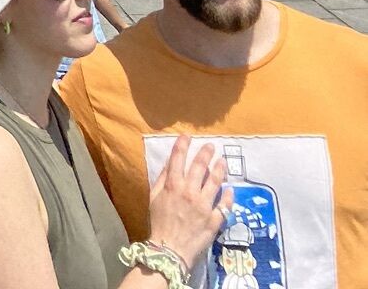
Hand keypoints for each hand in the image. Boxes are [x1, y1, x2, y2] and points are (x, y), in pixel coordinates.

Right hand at [146, 136, 229, 269]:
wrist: (170, 250)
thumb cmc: (159, 222)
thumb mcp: (154, 197)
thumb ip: (163, 178)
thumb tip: (170, 162)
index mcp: (173, 185)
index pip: (179, 159)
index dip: (183, 145)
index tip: (187, 136)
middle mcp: (190, 192)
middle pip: (200, 167)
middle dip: (205, 153)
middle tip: (211, 145)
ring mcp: (204, 206)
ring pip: (215, 182)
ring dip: (220, 169)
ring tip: (223, 161)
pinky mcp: (214, 219)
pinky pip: (225, 205)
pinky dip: (229, 196)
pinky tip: (231, 189)